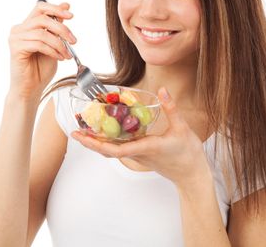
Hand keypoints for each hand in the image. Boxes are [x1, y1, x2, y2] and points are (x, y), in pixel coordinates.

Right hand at [7, 0, 75, 99]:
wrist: (31, 89)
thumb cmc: (41, 69)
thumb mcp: (54, 43)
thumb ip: (57, 26)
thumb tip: (66, 6)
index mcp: (27, 26)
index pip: (40, 7)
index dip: (56, 8)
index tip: (71, 15)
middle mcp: (19, 29)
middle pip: (43, 18)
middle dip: (62, 29)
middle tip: (73, 41)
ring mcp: (15, 38)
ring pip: (42, 33)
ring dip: (59, 44)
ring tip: (66, 54)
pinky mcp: (16, 48)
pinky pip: (38, 44)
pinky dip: (52, 50)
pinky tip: (58, 57)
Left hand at [71, 87, 211, 188]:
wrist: (191, 175)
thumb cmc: (188, 154)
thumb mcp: (182, 128)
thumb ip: (171, 108)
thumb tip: (162, 89)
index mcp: (146, 148)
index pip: (117, 149)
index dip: (98, 144)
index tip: (83, 137)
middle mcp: (138, 154)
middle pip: (108, 151)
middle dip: (90, 143)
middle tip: (74, 132)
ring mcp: (138, 156)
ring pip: (112, 151)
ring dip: (96, 142)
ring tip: (82, 130)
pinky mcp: (140, 155)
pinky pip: (119, 149)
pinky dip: (107, 141)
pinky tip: (103, 132)